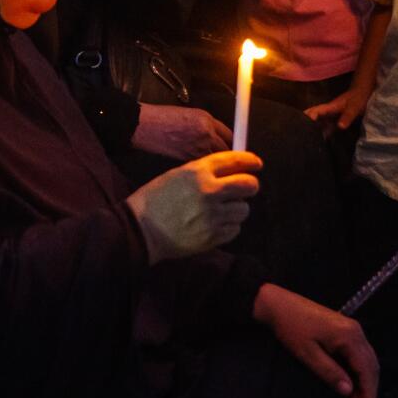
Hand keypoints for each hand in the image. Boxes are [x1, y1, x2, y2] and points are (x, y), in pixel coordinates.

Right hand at [125, 150, 261, 264]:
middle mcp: (209, 192)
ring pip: (244, 209)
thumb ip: (205, 171)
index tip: (256, 163)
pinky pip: (235, 229)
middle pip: (248, 185)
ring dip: (236, 209)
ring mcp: (213, 216)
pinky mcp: (213, 237)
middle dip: (249, 186)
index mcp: (198, 172)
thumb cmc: (156, 199)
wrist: (141, 229)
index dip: (250, 160)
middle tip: (243, 189)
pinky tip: (214, 225)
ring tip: (220, 211)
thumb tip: (233, 169)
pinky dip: (229, 227)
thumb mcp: (177, 175)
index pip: (235, 160)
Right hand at [131, 102, 232, 160]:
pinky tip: (196, 167)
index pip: (231, 136)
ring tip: (210, 165)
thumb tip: (222, 137)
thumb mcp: (192, 115)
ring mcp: (196, 150)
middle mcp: (205, 135)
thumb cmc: (163, 118)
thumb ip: (210, 126)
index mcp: (207, 121)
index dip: (235, 144)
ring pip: (215, 163)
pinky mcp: (187, 161)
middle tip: (227, 162)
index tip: (237, 150)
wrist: (145, 126)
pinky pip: (201, 166)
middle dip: (228, 158)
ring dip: (216, 165)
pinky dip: (202, 168)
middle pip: (228, 152)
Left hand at [253, 284, 379, 397]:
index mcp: (349, 336)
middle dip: (369, 389)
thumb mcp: (308, 354)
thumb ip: (330, 372)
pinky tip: (351, 382)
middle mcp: (356, 331)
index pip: (366, 369)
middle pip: (371, 364)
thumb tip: (348, 391)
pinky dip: (358, 370)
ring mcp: (352, 328)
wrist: (278, 304)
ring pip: (367, 359)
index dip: (368, 392)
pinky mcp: (345, 328)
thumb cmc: (291, 328)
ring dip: (364, 380)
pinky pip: (359, 353)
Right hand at [305, 87, 368, 135]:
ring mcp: (331, 115)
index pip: (316, 111)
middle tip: (299, 133)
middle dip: (305, 122)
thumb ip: (347, 116)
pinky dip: (322, 130)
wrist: (362, 93)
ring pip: (319, 121)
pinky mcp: (335, 119)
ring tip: (307, 139)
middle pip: (314, 115)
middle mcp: (328, 111)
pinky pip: (326, 125)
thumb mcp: (354, 107)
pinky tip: (322, 139)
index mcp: (330, 107)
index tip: (304, 124)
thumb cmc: (358, 98)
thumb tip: (340, 126)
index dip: (310, 116)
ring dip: (313, 127)